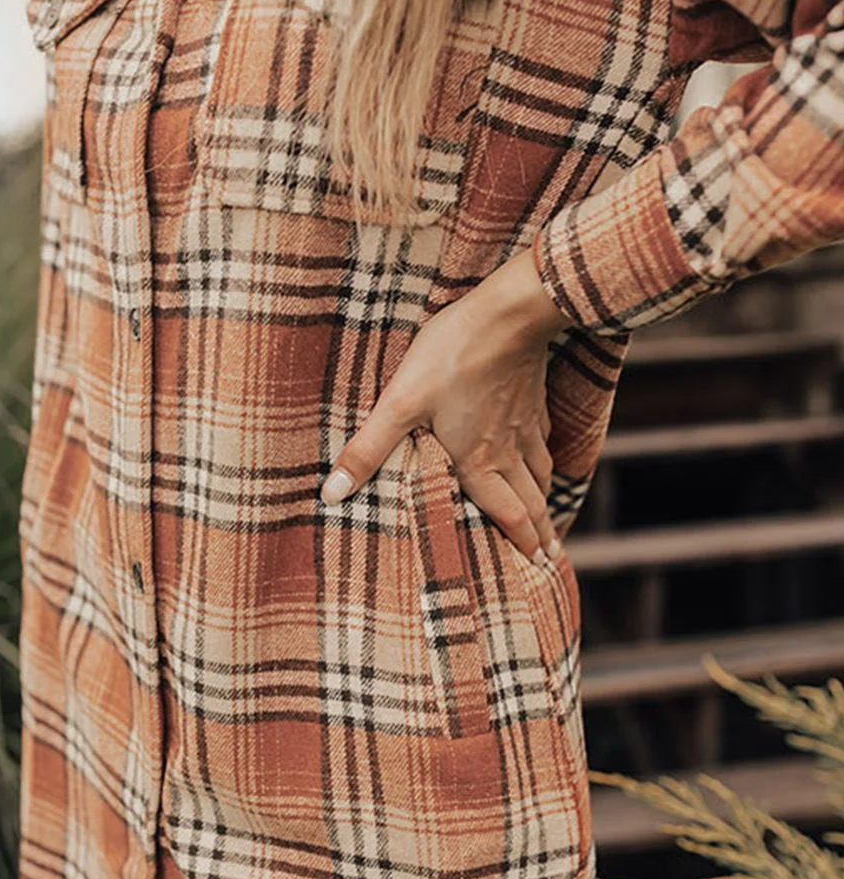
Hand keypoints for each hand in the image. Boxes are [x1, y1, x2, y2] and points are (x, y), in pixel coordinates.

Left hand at [318, 248, 572, 560]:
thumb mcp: (400, 401)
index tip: (535, 567)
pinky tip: (540, 457)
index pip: (507, 515)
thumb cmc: (453, 355)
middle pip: (532, 503)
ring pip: (541, 474)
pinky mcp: (532, 397)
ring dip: (544, 501)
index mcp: (478, 461)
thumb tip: (331, 494)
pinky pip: (543, 440)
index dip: (521, 544)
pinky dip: (544, 460)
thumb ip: (368, 449)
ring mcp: (525, 424)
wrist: (509, 311)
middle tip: (547, 558)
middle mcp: (508, 451)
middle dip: (540, 534)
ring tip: (546, 519)